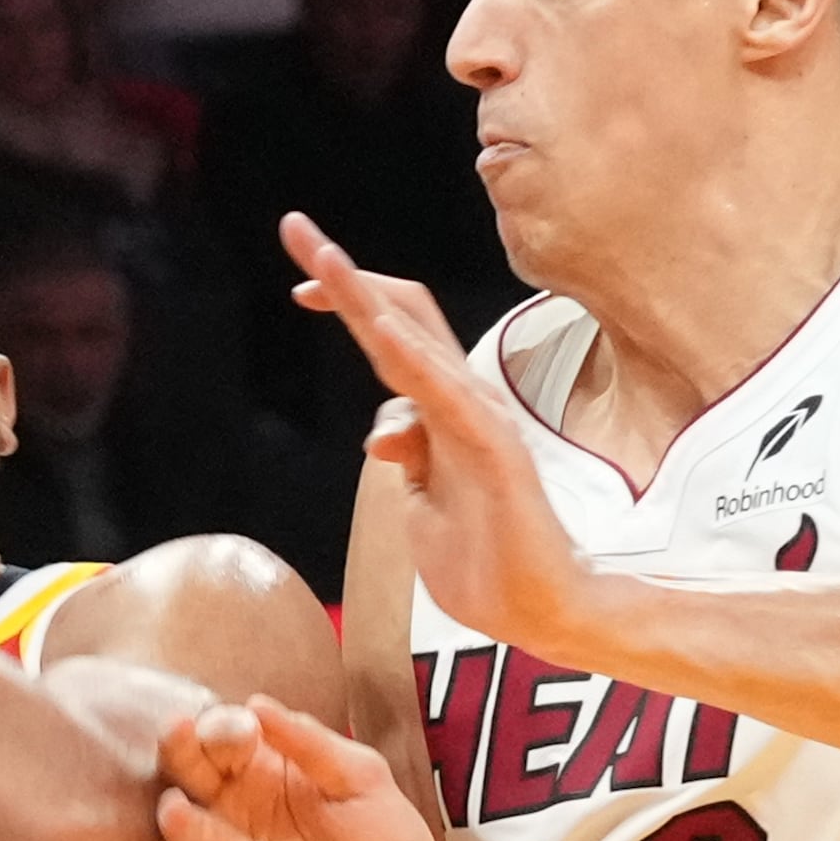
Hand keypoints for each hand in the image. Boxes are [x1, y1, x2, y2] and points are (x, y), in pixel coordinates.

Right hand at [154, 696, 439, 840]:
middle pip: (192, 768)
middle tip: (180, 733)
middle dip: (182, 748)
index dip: (227, 724)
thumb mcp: (367, 785)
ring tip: (180, 810)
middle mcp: (236, 807)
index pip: (231, 734)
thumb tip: (258, 703)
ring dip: (175, 814)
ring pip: (178, 824)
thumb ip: (317, 747)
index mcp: (270, 771)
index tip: (243, 728)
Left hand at [281, 214, 589, 652]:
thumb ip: (408, 459)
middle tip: (294, 227)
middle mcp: (462, 401)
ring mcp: (480, 422)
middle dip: (342, 274)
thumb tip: (379, 431)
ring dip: (364, 297)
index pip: (393, 335)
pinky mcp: (496, 452)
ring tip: (322, 258)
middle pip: (400, 315)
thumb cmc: (486, 564)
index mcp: (443, 411)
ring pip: (416, 341)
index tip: (300, 287)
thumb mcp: (424, 507)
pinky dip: (411, 356)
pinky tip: (374, 326)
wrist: (545, 613)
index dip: (348, 302)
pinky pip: (446, 395)